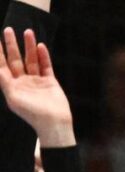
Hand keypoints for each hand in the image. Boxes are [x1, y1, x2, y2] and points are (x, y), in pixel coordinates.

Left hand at [0, 28, 73, 146]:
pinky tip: (41, 46)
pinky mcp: (50, 83)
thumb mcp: (12, 97)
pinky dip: (43, 57)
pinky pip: (46, 66)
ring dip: (29, 47)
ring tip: (28, 32)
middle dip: (11, 45)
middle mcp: (23, 82)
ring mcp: (37, 82)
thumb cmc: (31, 113)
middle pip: (16, 60)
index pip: (2, 66)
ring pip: (31, 60)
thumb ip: (4, 81)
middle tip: (8, 30)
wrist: (53, 123)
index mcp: (12, 86)